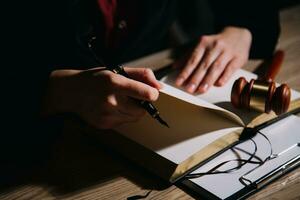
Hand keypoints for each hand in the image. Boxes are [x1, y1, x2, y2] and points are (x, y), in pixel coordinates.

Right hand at [43, 67, 161, 128]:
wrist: (71, 92)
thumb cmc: (96, 79)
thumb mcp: (117, 70)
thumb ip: (141, 75)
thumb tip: (160, 86)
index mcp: (114, 82)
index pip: (147, 94)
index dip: (152, 93)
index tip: (149, 91)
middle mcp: (110, 100)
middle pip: (143, 109)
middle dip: (142, 103)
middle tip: (132, 95)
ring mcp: (106, 115)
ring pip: (135, 117)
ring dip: (134, 110)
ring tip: (121, 101)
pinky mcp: (104, 124)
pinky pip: (124, 122)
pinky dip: (123, 115)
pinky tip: (112, 108)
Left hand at [175, 27, 251, 93]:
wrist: (238, 34)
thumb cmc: (216, 44)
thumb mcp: (202, 45)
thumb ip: (188, 56)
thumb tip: (175, 67)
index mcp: (204, 43)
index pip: (193, 59)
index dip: (185, 71)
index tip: (179, 82)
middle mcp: (215, 46)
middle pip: (204, 65)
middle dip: (196, 78)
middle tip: (189, 89)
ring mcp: (227, 52)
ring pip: (216, 67)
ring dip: (208, 80)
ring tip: (201, 90)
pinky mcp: (238, 58)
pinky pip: (231, 68)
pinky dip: (224, 76)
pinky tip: (218, 84)